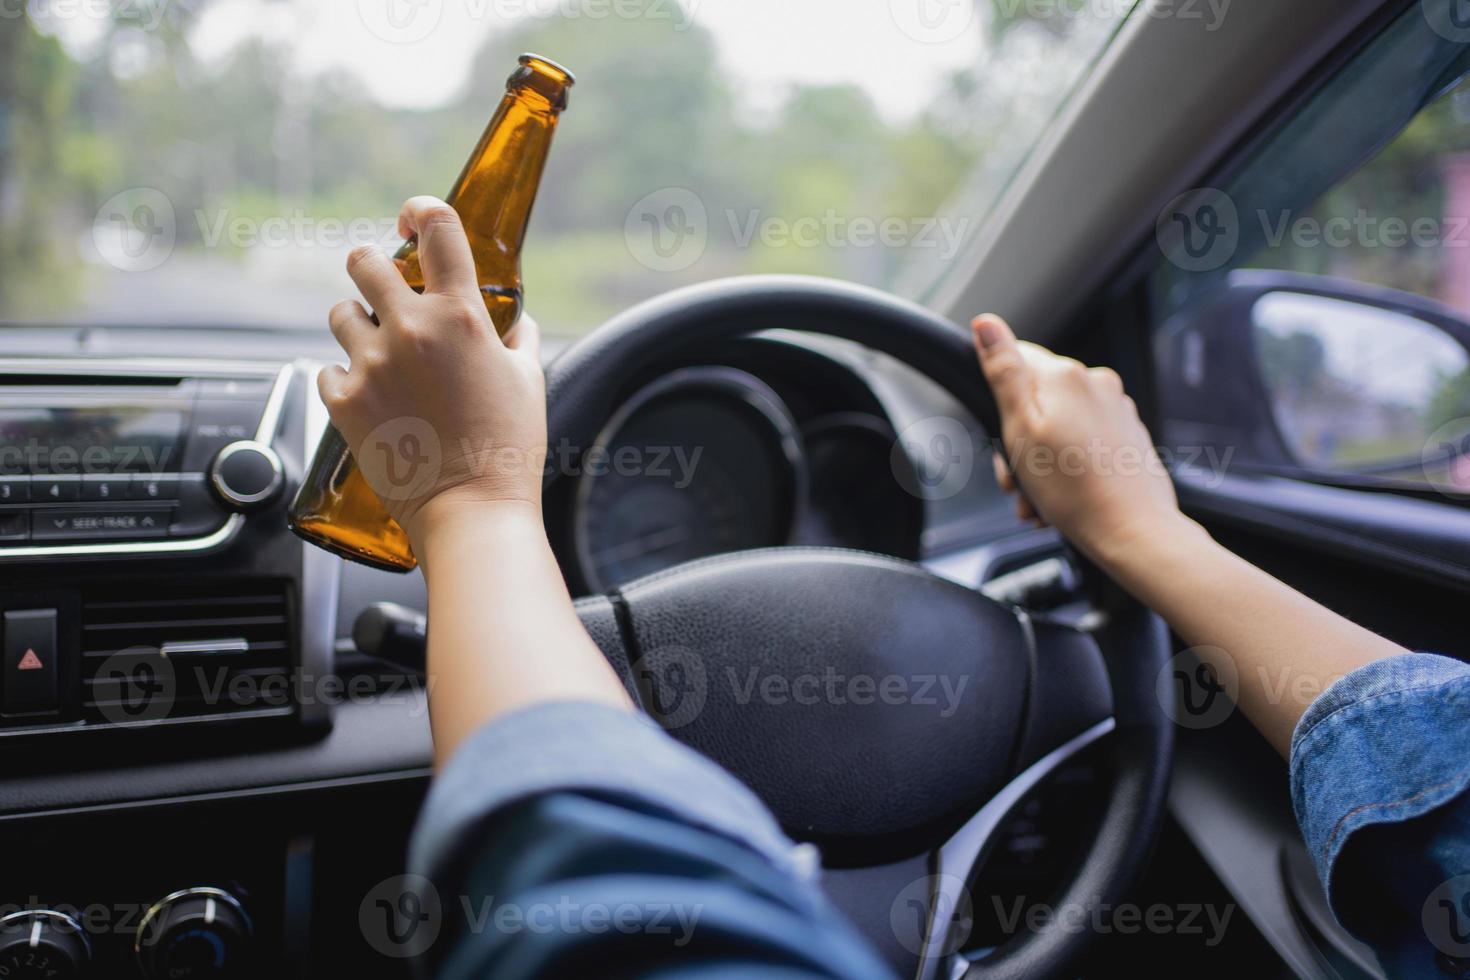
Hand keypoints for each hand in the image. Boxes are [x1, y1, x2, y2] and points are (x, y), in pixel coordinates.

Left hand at [319, 196, 546, 545]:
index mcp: (461, 316)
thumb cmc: (508, 449)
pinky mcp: (344, 400)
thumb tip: (517, 323)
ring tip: (381, 358)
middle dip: (370, 268)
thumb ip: (519, 340)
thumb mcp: (529, 382)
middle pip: (363, 261)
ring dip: (357, 327)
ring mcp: (371, 364)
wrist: (471, 510)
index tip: (411, 221)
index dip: (419, 212)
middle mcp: (411, 330)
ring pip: (340, 314)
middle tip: (382, 291)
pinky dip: (346, 380)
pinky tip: (373, 402)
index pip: (436, 227)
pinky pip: (328, 370)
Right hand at [972, 314, 1183, 564]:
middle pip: (1035, 400)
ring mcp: (1116, 409)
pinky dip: (1066, 469)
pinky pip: (1082, 444)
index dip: (997, 398)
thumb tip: (986, 323)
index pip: (1014, 359)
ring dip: (1039, 464)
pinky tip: (1061, 501)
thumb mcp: (1020, 428)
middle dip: (1017, 443)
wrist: (1133, 531)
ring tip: (1038, 501)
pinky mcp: (1126, 436)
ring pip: (1057, 427)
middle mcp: (1096, 383)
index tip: (999, 433)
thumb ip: (1003, 371)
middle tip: (1016, 481)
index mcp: (1065, 376)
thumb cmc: (1075, 490)